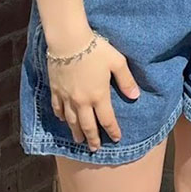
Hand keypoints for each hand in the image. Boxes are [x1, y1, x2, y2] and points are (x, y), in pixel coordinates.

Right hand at [47, 34, 139, 150]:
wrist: (69, 42)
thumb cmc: (96, 50)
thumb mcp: (117, 62)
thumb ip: (126, 81)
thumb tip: (135, 97)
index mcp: (99, 95)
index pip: (107, 119)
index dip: (112, 130)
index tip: (116, 139)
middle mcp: (82, 101)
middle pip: (87, 125)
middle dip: (92, 138)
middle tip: (95, 149)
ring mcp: (66, 97)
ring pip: (71, 121)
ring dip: (76, 132)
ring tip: (79, 140)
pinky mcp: (55, 90)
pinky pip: (57, 108)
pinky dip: (61, 117)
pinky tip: (63, 120)